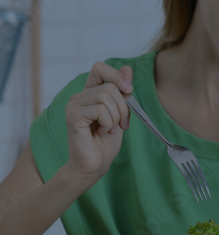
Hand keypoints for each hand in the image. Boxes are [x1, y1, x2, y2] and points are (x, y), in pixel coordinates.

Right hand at [64, 62, 132, 188]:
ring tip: (110, 129)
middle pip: (110, 86)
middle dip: (123, 107)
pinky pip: (100, 109)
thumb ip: (122, 92)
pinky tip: (101, 132)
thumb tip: (128, 68)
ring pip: (106, 96)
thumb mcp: (120, 114)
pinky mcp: (73, 116)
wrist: (94, 166)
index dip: (116, 75)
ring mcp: (74, 106)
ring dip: (116, 116)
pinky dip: (108, 122)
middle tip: (121, 124)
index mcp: (89, 93)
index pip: (99, 68)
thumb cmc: (105, 142)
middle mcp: (79, 97)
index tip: (128, 90)